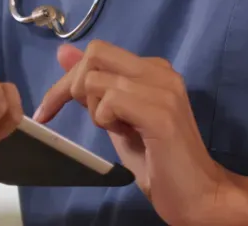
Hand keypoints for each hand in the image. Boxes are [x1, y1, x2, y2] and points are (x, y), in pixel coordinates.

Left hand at [35, 40, 237, 225]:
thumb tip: (63, 53)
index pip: (97, 52)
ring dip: (95, 112)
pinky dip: (106, 121)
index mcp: (153, 69)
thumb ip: (93, 87)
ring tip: (119, 131)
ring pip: (96, 80)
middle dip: (71, 88)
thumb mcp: (115, 119)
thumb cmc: (158, 162)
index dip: (68, 79)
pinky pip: (111, 101)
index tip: (48, 110)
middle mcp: (161, 71)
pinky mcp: (161, 113)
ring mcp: (163, 89)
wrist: (198, 195)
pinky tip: (127, 135)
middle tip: (78, 119)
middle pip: (95, 55)